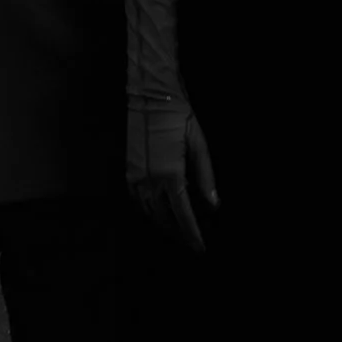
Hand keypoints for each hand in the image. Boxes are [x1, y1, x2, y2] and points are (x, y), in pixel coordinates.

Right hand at [129, 101, 217, 257]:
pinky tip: (159, 211)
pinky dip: (149, 210)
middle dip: (179, 233)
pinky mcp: (128, 171)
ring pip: (149, 212)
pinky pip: (138, 200)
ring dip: (164, 224)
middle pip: (164, 219)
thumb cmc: (178, 115)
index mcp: (171, 174)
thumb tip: (213, 203)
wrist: (150, 95)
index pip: (183, 215)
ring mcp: (136, 177)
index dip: (192, 234)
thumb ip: (206, 176)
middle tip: (192, 241)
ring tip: (179, 230)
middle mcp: (150, 180)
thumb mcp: (199, 143)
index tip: (200, 247)